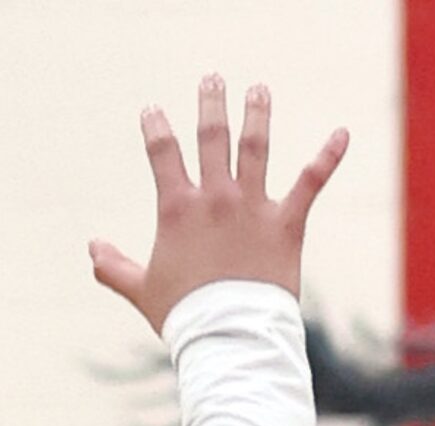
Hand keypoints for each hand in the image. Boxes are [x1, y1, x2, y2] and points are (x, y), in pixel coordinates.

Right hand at [92, 74, 348, 333]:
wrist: (229, 338)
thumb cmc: (185, 317)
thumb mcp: (142, 290)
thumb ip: (114, 267)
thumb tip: (92, 247)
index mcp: (178, 209)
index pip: (163, 153)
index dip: (156, 128)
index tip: (153, 111)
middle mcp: (216, 198)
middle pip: (212, 136)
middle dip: (210, 103)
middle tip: (212, 79)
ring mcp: (253, 208)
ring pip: (255, 147)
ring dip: (257, 114)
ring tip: (259, 90)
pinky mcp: (287, 225)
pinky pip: (311, 182)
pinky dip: (328, 156)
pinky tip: (342, 133)